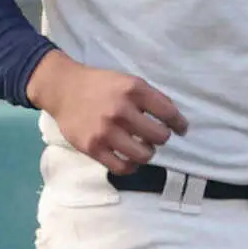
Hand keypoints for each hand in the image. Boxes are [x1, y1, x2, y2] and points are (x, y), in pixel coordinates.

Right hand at [26, 51, 187, 174]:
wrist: (65, 89)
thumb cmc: (102, 86)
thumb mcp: (130, 81)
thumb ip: (150, 98)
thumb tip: (173, 119)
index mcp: (134, 90)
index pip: (168, 112)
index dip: (179, 124)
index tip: (181, 129)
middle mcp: (121, 110)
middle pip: (159, 136)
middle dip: (162, 138)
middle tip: (157, 136)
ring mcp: (106, 131)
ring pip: (143, 155)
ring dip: (148, 152)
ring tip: (144, 147)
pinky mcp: (92, 147)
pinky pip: (121, 167)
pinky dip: (131, 166)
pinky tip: (131, 159)